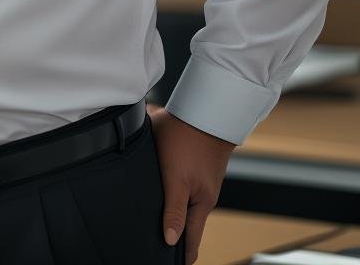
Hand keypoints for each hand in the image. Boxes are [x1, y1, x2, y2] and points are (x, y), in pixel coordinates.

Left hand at [148, 104, 234, 263]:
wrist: (206, 108)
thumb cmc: (188, 141)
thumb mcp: (176, 179)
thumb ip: (173, 211)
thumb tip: (169, 240)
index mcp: (201, 204)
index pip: (191, 242)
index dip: (181, 258)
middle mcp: (202, 196)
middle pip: (186, 225)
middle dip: (173, 236)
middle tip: (154, 246)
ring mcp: (200, 180)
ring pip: (183, 203)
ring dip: (171, 211)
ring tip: (154, 220)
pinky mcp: (195, 166)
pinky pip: (183, 186)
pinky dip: (172, 193)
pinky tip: (159, 187)